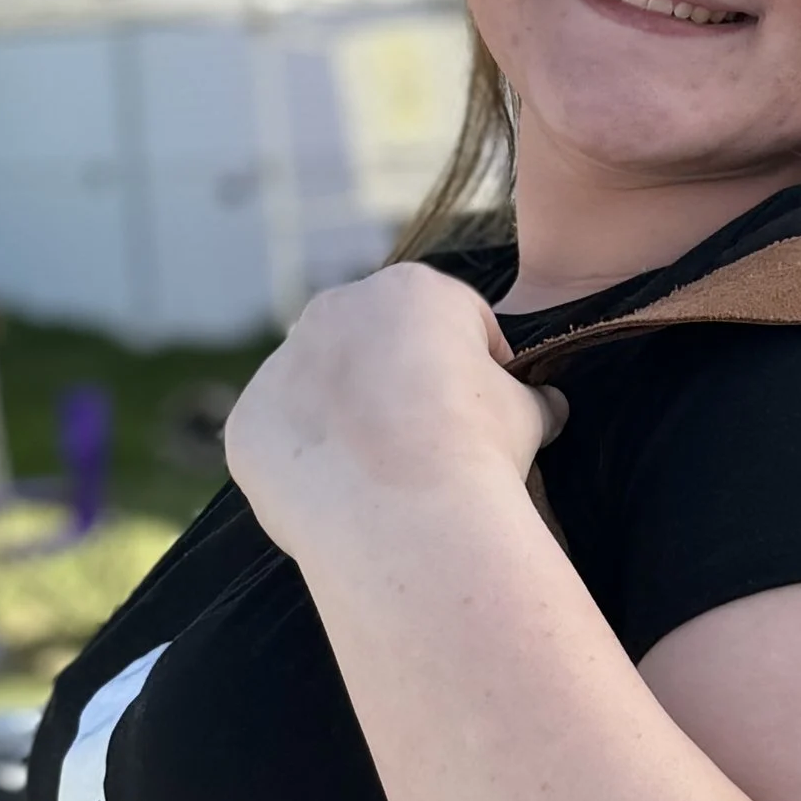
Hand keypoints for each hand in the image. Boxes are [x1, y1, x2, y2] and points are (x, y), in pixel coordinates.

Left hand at [223, 261, 561, 564]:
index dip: (476, 367)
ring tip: (381, 479)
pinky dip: (306, 466)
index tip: (487, 415)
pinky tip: (341, 500)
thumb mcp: (529, 414)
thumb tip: (550, 406)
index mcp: (413, 289)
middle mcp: (337, 309)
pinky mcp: (249, 421)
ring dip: (346, 423)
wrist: (405, 510)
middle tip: (429, 446)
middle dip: (398, 387)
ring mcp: (284, 364)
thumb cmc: (477, 448)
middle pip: (374, 347)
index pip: (451, 321)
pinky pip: (281, 442)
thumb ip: (533, 400)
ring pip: (320, 392)